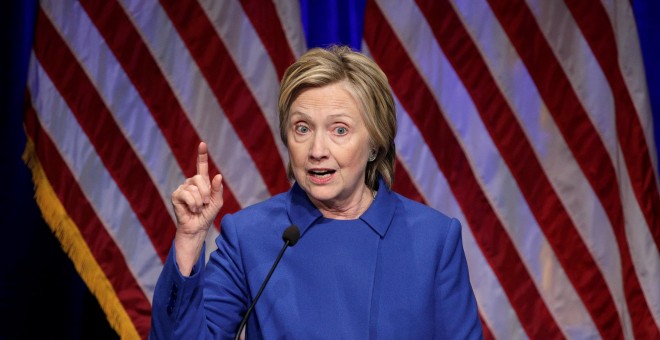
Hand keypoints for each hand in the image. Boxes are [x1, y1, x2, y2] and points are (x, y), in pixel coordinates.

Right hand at [172, 142, 222, 273]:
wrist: (197, 228)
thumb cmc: (207, 215)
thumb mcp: (217, 202)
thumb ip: (218, 189)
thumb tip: (218, 175)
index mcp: (202, 183)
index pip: (201, 166)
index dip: (202, 155)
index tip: (203, 144)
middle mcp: (191, 183)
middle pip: (200, 178)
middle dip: (206, 192)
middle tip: (205, 204)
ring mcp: (182, 188)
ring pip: (194, 188)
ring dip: (200, 201)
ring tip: (198, 208)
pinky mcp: (176, 195)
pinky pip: (187, 194)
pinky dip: (193, 204)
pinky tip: (191, 210)